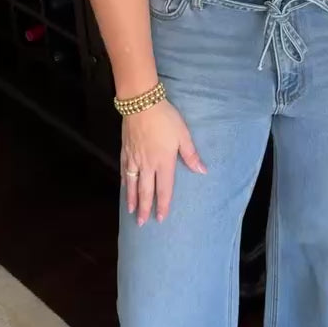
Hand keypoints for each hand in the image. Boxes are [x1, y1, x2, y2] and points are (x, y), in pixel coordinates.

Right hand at [122, 98, 205, 225]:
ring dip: (132, 199)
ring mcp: (134, 158)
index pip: (164, 189)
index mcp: (163, 162)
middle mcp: (148, 164)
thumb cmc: (165, 118)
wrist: (141, 103)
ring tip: (132, 211)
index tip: (161, 218)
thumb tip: (202, 171)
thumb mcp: (183, 135)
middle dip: (145, 208)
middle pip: (146, 191)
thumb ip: (191, 155)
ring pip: (133, 183)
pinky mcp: (126, 150)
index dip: (163, 204)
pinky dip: (125, 181)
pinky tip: (125, 187)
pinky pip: (125, 170)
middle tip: (143, 223)